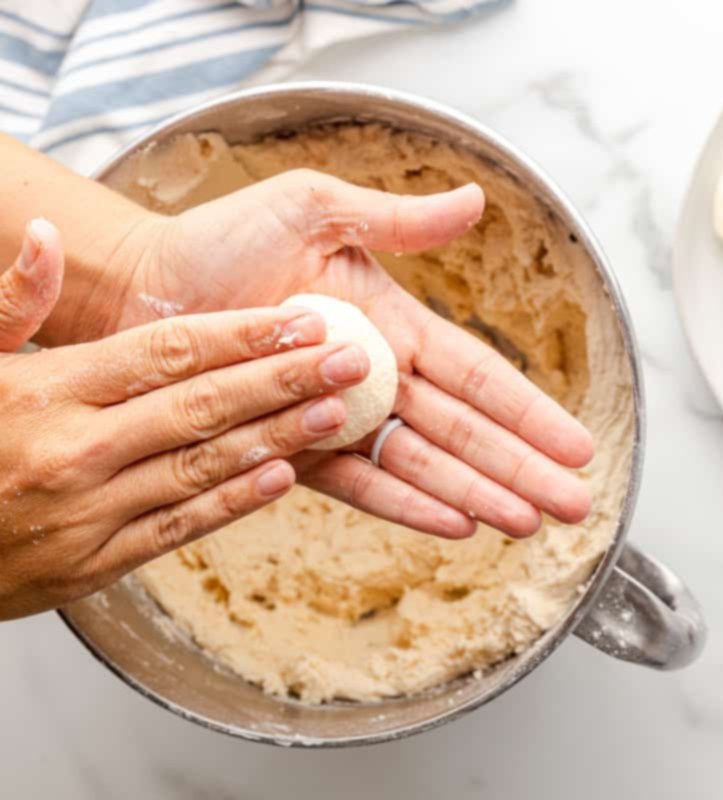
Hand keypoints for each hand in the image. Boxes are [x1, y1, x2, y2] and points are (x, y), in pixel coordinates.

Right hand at [0, 220, 372, 619]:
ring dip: (279, 437)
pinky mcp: (92, 564)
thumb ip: (10, 300)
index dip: (243, 334)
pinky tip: (286, 476)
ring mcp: (87, 512)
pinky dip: (234, 501)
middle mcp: (75, 450)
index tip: (303, 320)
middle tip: (352, 359)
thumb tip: (40, 233)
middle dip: (284, 380)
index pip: (166, 351)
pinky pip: (180, 527)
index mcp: (48, 390)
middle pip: (202, 406)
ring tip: (340, 411)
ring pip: (203, 466)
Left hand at [123, 171, 593, 538]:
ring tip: (526, 524)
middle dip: (523, 467)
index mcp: (391, 324)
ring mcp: (337, 420)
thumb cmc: (220, 240)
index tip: (576, 442)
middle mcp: (374, 379)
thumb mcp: (315, 207)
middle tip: (575, 504)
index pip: (478, 375)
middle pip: (465, 431)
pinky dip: (404, 504)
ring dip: (478, 494)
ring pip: (424, 465)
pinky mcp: (294, 449)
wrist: (141, 287)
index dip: (529, 410)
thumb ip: (396, 219)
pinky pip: (357, 483)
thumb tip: (475, 200)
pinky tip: (454, 525)